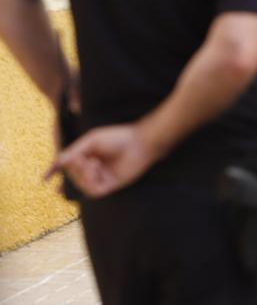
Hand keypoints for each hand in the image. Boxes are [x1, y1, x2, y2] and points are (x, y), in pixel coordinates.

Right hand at [46, 122, 160, 198]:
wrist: (139, 142)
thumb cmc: (117, 137)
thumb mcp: (90, 141)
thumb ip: (73, 152)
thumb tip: (57, 163)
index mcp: (89, 157)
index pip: (69, 169)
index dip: (56, 174)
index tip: (44, 180)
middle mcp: (95, 169)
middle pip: (73, 177)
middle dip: (73, 169)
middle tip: (80, 158)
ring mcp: (103, 178)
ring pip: (82, 186)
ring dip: (82, 175)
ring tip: (91, 162)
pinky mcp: (112, 185)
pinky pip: (94, 191)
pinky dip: (91, 181)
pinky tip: (96, 169)